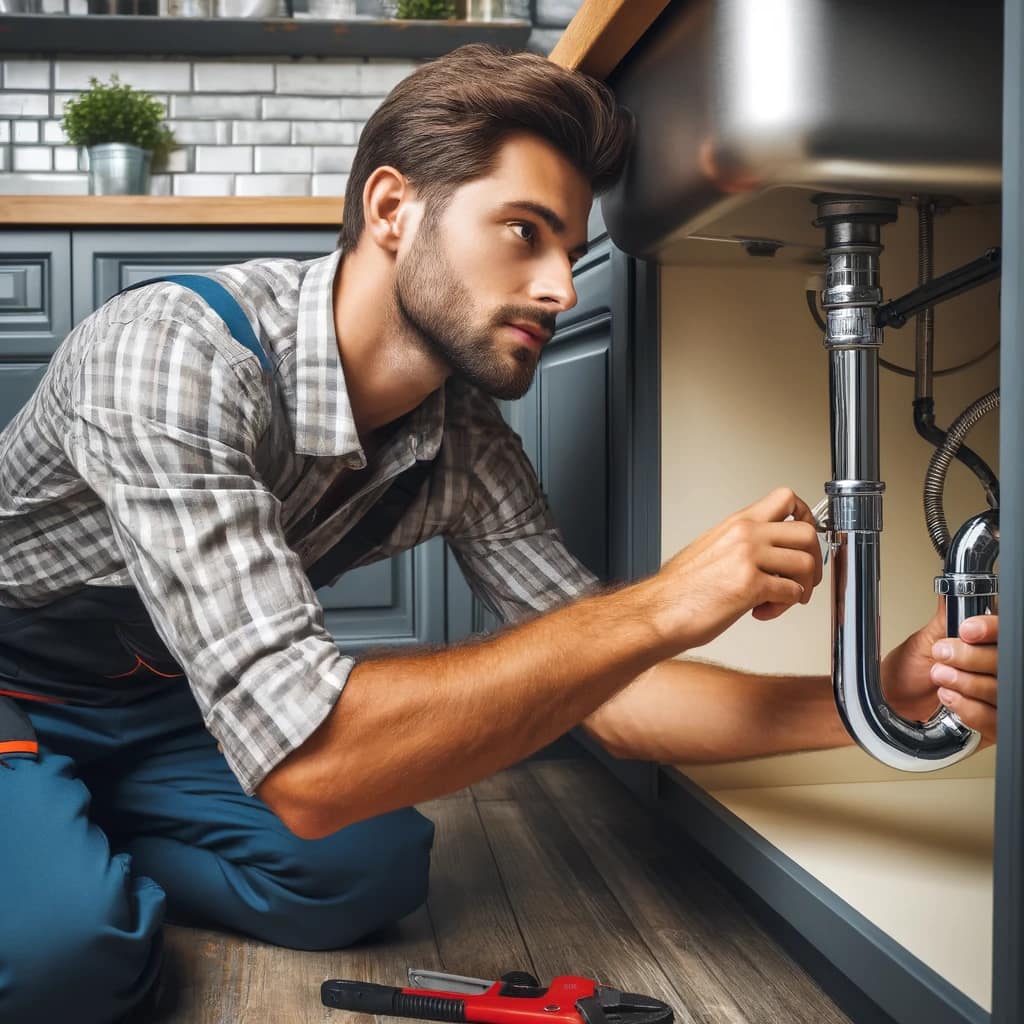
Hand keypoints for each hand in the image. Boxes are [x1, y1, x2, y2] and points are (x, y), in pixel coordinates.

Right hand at [644, 487, 822, 650]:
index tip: (805, 540)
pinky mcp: (750, 585)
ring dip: (801, 588)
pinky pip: (791, 593)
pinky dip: (784, 607)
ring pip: (805, 564)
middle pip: (807, 533)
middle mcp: (745, 535)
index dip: (806, 519)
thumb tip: (768, 549)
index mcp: (737, 523)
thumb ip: (741, 541)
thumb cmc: (680, 588)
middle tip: (802, 579)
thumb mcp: (711, 547)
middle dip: (814, 561)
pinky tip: (763, 610)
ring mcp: (748, 558)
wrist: (659, 610)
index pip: (787, 499)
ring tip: (780, 599)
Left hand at [882, 598, 997, 743]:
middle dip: (970, 658)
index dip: (991, 629)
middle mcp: (996, 668)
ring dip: (965, 683)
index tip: (966, 631)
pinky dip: (968, 708)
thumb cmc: (908, 670)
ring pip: (1000, 690)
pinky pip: (993, 718)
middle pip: (1004, 661)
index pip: (1004, 631)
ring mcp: (996, 695)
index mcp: (985, 642)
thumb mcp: (925, 639)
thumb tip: (950, 591)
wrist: (893, 701)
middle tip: (941, 656)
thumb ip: (945, 619)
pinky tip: (948, 699)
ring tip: (940, 677)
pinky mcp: (992, 722)